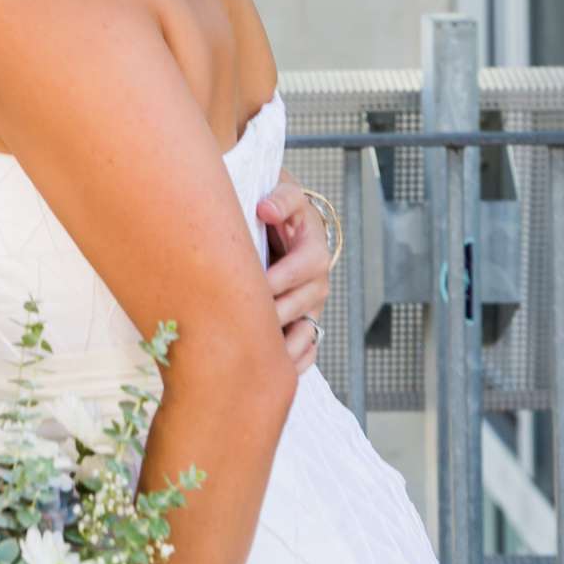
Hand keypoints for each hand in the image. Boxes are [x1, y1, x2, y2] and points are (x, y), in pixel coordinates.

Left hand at [256, 175, 328, 373]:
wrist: (272, 219)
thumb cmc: (271, 205)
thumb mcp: (279, 193)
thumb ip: (280, 198)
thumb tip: (266, 208)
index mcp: (313, 245)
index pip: (307, 265)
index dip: (283, 277)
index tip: (257, 283)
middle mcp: (316, 278)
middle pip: (304, 302)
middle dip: (277, 312)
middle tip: (247, 321)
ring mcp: (311, 303)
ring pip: (305, 329)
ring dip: (284, 344)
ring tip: (257, 354)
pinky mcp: (302, 320)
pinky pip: (306, 348)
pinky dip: (294, 361)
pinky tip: (275, 369)